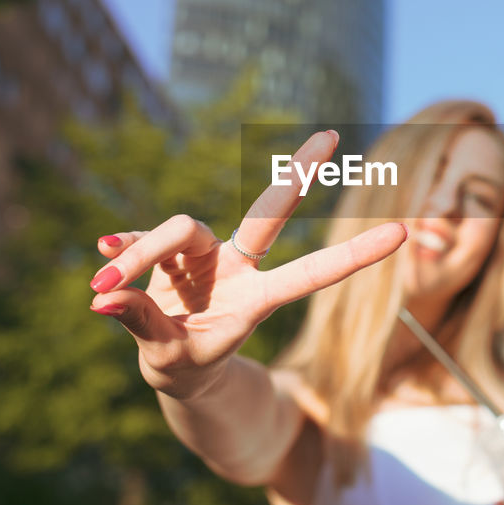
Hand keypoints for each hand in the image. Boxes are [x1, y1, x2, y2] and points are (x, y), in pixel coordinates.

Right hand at [88, 129, 407, 399]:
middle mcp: (238, 265)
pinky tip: (101, 262)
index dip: (353, 255)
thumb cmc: (187, 369)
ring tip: (102, 289)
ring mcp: (204, 254)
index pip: (311, 274)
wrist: (174, 370)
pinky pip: (139, 242)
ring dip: (136, 257)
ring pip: (175, 230)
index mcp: (258, 300)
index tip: (403, 233)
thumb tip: (107, 297)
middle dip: (299, 174)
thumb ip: (145, 326)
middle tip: (332, 135)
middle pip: (270, 211)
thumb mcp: (171, 359)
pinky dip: (120, 252)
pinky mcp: (167, 251)